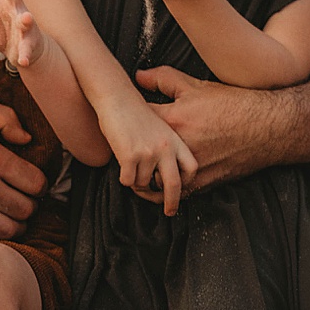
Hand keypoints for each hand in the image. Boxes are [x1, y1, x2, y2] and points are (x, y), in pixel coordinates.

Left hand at [0, 0, 47, 71]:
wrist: (26, 54)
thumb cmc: (4, 36)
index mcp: (2, 2)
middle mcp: (15, 10)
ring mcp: (24, 27)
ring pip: (26, 19)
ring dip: (26, 19)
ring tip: (25, 18)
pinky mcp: (29, 44)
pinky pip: (27, 48)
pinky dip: (25, 54)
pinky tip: (23, 60)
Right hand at [0, 97, 47, 241]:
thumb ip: (6, 118)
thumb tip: (28, 140)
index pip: (36, 184)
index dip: (39, 183)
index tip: (31, 182)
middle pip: (26, 209)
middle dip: (28, 203)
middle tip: (19, 198)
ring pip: (9, 230)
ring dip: (12, 222)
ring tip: (5, 212)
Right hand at [98, 94, 196, 214]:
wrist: (117, 98)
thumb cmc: (135, 112)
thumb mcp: (160, 126)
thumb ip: (167, 146)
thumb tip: (163, 173)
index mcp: (175, 141)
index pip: (191, 167)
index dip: (188, 183)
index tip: (182, 191)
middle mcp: (165, 148)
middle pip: (173, 185)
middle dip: (172, 202)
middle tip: (170, 211)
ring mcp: (148, 153)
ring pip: (143, 184)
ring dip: (136, 182)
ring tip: (130, 169)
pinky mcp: (130, 156)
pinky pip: (128, 181)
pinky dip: (123, 177)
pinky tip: (121, 163)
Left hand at [133, 65, 269, 192]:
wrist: (268, 128)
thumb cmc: (233, 104)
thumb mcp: (197, 86)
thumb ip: (164, 79)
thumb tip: (138, 76)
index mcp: (173, 121)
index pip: (134, 122)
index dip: (122, 122)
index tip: (119, 121)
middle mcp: (178, 148)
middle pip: (138, 156)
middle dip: (128, 153)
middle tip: (122, 148)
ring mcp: (189, 169)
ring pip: (152, 180)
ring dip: (142, 176)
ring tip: (135, 169)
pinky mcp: (201, 184)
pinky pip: (173, 193)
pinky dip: (162, 189)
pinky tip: (155, 183)